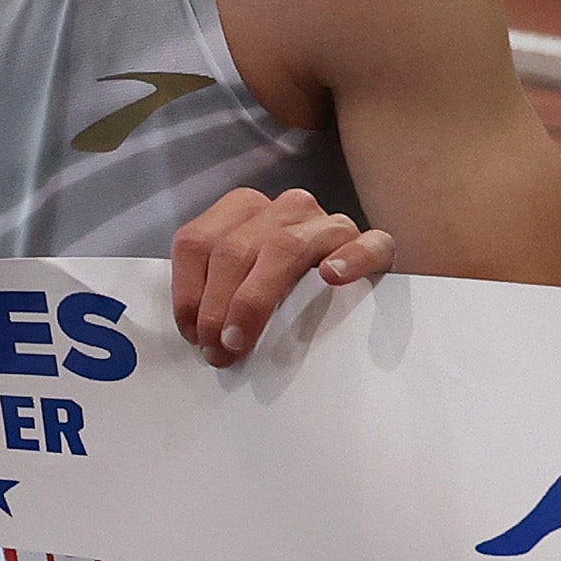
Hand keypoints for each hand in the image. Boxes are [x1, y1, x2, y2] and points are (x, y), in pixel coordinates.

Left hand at [170, 185, 392, 367]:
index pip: (197, 241)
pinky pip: (367, 244)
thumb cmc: (286, 296)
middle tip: (217, 351)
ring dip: (255, 298)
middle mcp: (285, 209)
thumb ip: (213, 294)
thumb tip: (193, 336)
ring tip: (241, 339)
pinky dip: (349, 258)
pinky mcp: (373, 245)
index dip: (187, 292)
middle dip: (217, 307)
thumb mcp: (240, 285)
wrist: (357, 291)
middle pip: (235, 250)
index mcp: (244, 210)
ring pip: (285, 247)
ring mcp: (329, 225)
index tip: (191, 336)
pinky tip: (332, 276)